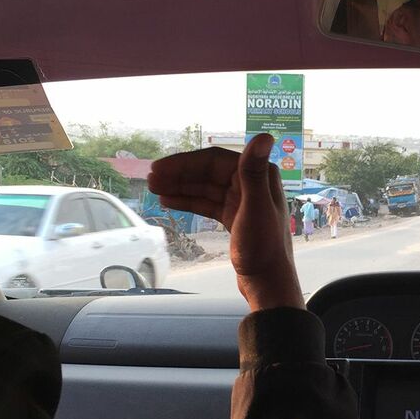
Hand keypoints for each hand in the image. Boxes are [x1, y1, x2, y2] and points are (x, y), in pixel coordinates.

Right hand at [148, 134, 303, 311]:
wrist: (268, 283)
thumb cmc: (264, 249)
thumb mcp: (256, 209)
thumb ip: (254, 173)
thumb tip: (264, 135)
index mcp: (260, 175)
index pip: (215, 161)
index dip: (185, 163)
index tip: (159, 169)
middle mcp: (253, 183)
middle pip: (208, 172)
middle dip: (179, 174)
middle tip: (151, 180)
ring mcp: (243, 200)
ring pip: (205, 187)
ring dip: (180, 186)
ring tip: (154, 189)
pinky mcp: (235, 216)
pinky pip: (208, 202)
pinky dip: (189, 200)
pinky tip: (169, 200)